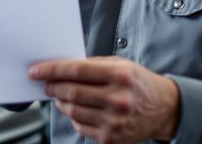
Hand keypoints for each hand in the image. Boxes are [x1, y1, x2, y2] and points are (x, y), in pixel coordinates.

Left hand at [29, 56, 179, 143]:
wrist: (164, 109)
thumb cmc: (139, 83)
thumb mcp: (121, 64)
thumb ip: (93, 65)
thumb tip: (62, 67)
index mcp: (119, 75)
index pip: (76, 70)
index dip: (52, 70)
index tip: (36, 71)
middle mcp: (118, 99)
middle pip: (71, 92)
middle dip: (53, 87)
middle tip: (47, 84)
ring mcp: (114, 121)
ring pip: (72, 111)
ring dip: (60, 102)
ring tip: (60, 96)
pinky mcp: (111, 138)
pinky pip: (80, 127)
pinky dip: (73, 117)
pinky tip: (77, 109)